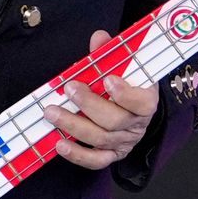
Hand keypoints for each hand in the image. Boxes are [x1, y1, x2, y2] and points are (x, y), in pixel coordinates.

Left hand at [49, 32, 159, 169]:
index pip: (142, 102)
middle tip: (69, 90)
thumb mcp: (122, 68)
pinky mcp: (112, 155)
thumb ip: (110, 54)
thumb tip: (99, 37)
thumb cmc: (125, 85)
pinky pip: (96, 161)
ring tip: (52, 112)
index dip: (125, 94)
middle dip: (89, 105)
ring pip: (102, 138)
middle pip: (116, 121)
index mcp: (146, 100)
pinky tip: (60, 143)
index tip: (107, 80)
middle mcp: (138, 124)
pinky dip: (77, 154)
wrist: (133, 110)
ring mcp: (125, 141)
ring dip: (74, 125)